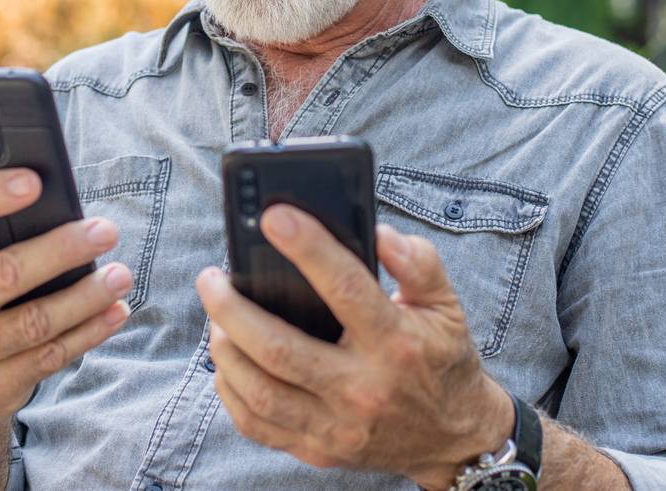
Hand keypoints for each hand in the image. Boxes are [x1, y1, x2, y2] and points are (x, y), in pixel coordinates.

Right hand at [0, 168, 134, 429]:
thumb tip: (57, 200)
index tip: (34, 181)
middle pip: (6, 273)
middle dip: (62, 250)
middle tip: (105, 231)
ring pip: (34, 321)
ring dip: (85, 296)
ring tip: (121, 275)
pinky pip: (49, 356)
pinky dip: (89, 331)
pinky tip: (114, 311)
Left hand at [195, 205, 514, 489]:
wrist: (454, 438)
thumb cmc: (442, 358)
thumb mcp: (445, 304)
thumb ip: (417, 261)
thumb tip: (377, 233)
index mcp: (396, 343)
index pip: (345, 288)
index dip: (307, 247)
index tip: (273, 216)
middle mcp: (364, 388)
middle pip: (281, 349)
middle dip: (233, 309)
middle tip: (211, 278)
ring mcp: (339, 426)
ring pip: (261, 391)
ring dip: (226, 350)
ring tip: (216, 318)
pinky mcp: (320, 450)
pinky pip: (259, 426)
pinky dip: (232, 392)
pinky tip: (227, 362)